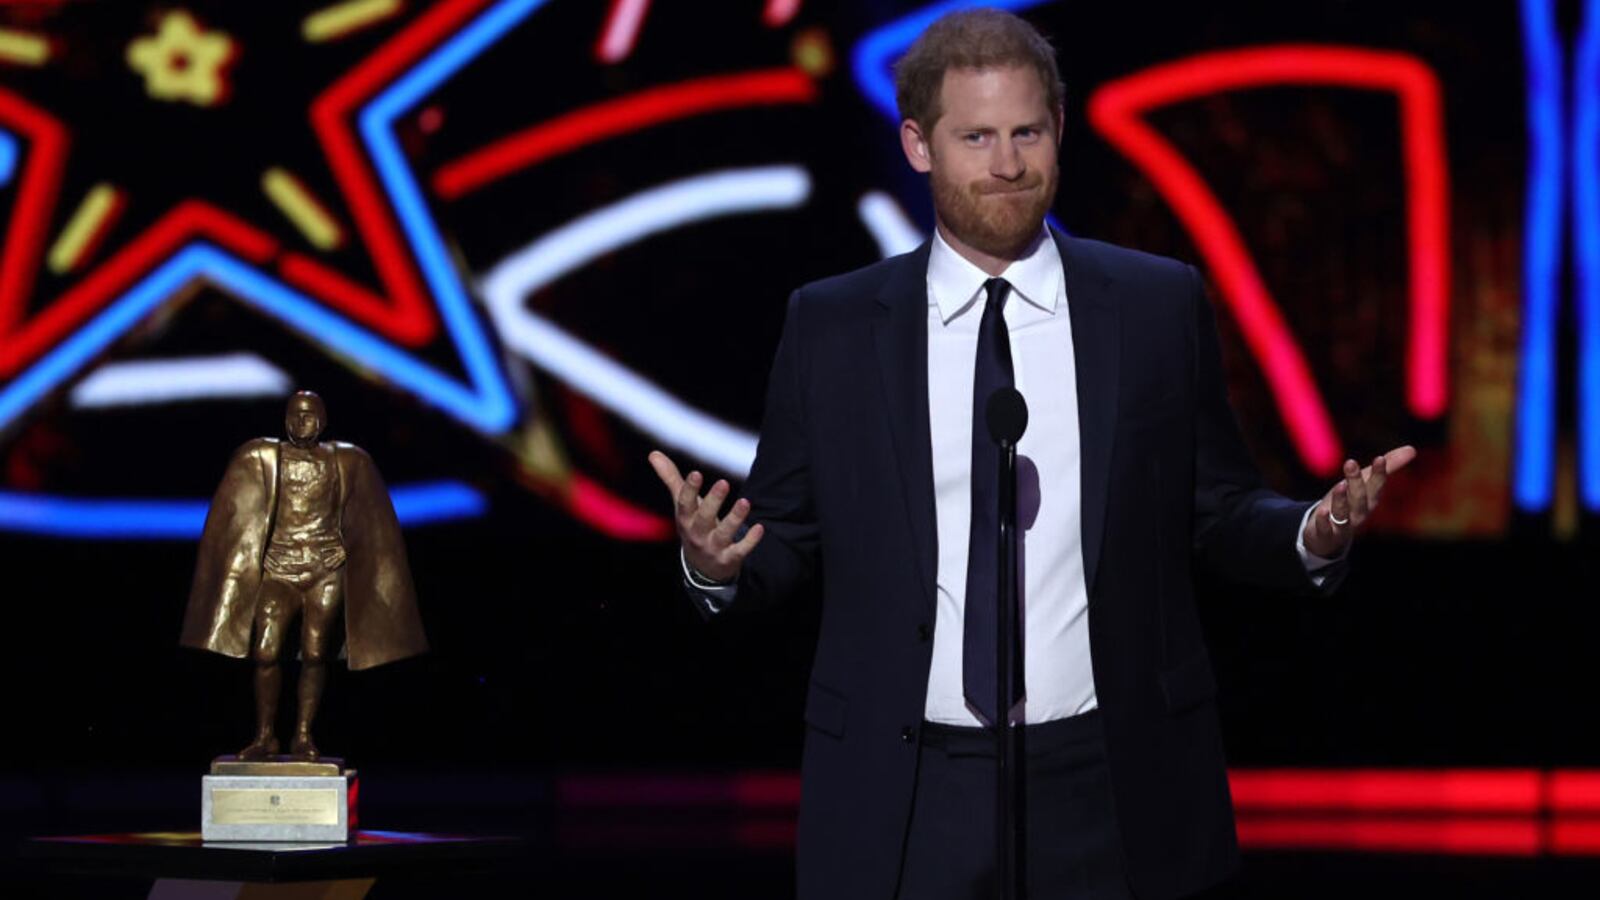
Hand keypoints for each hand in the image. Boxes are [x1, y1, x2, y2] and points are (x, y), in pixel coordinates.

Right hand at [648, 450, 763, 583]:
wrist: (701, 568)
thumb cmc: (692, 526)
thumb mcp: (681, 505)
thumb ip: (670, 479)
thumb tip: (653, 453)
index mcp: (685, 519)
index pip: (684, 504)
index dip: (690, 489)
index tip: (696, 473)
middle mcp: (697, 534)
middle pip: (704, 518)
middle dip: (713, 501)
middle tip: (724, 482)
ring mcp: (713, 547)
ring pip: (724, 533)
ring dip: (734, 519)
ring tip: (745, 502)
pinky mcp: (729, 558)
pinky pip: (740, 550)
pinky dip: (750, 541)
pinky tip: (759, 528)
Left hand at [1302, 445, 1415, 557]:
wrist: (1328, 536)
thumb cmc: (1349, 503)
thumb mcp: (1365, 482)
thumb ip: (1388, 467)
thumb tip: (1412, 450)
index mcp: (1369, 500)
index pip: (1376, 486)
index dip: (1379, 474)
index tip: (1380, 458)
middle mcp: (1358, 513)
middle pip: (1359, 498)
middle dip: (1356, 481)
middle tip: (1350, 462)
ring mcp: (1342, 525)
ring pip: (1343, 513)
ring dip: (1342, 500)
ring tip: (1340, 485)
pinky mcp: (1325, 534)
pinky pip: (1325, 528)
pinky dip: (1323, 521)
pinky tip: (1321, 511)